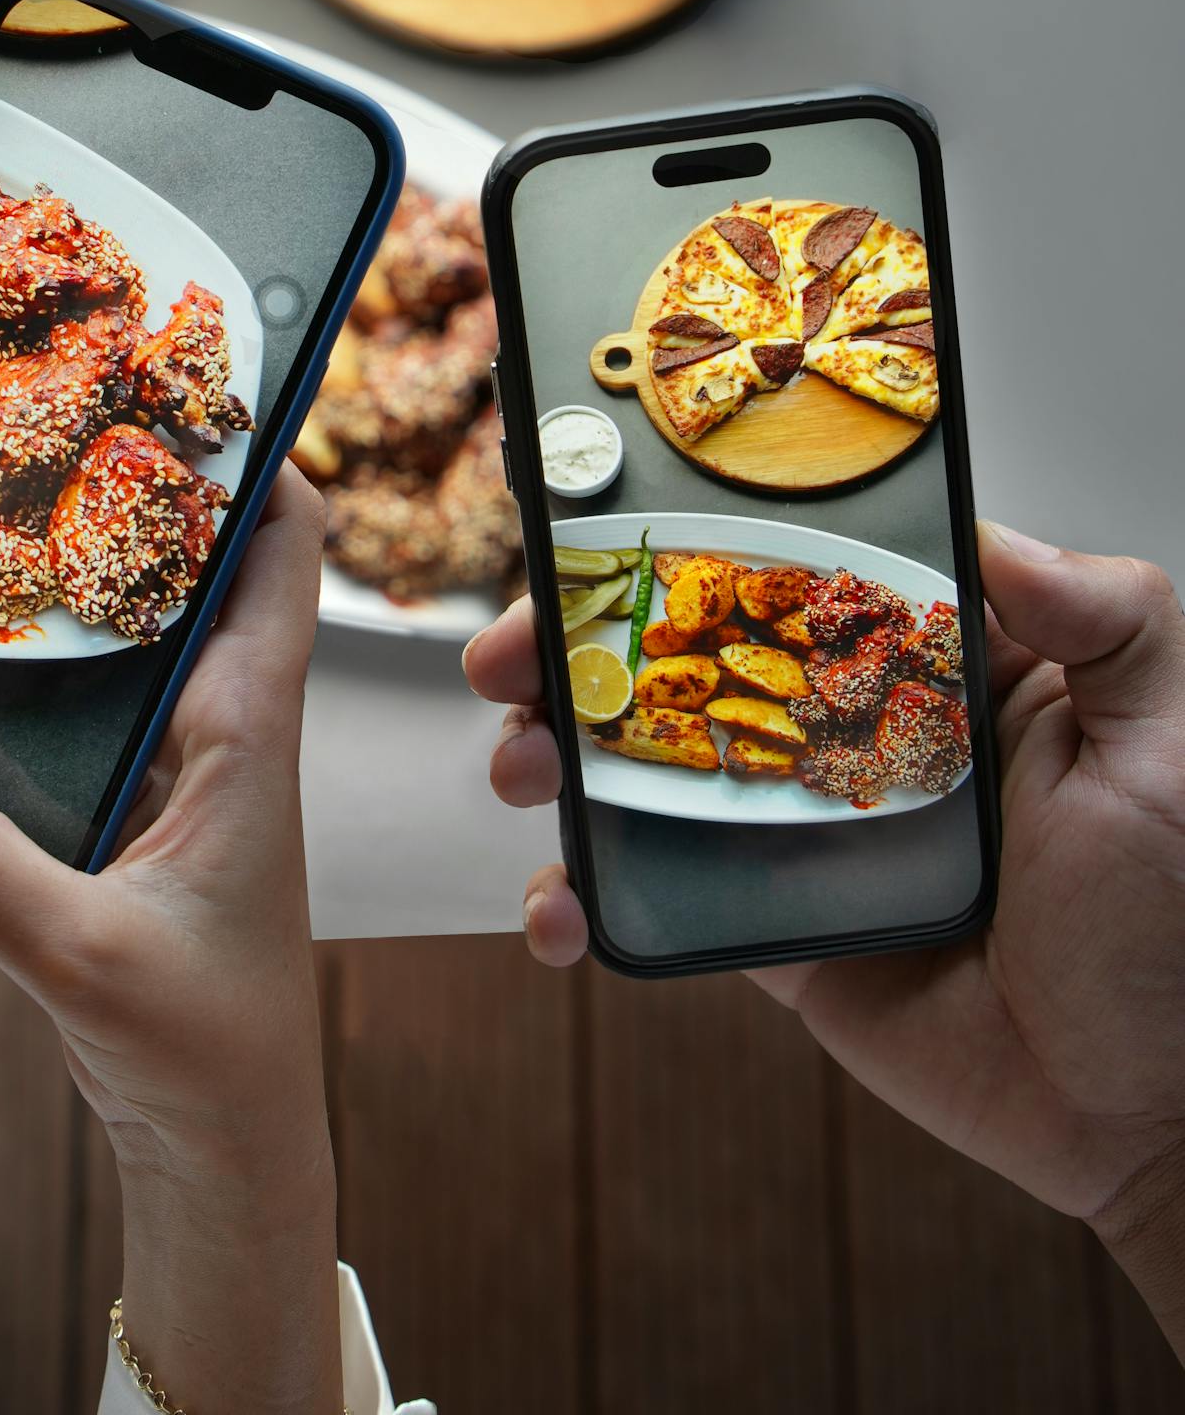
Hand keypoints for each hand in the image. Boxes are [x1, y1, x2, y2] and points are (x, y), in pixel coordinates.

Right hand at [0, 466, 342, 1414]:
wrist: (227, 1146)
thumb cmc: (200, 1051)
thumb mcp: (70, 949)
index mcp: (251, 733)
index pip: (287, 555)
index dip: (260, 461)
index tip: (187, 388)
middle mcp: (230, 728)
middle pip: (211, 569)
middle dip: (150, 490)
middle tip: (60, 417)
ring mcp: (189, 764)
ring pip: (156, 629)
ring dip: (102, 568)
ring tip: (10, 494)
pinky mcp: (145, 804)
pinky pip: (109, 696)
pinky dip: (62, 654)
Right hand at [465, 526, 1184, 1358]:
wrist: (1153, 1110)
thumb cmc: (1182, 921)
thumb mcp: (1171, 740)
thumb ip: (1112, 619)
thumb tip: (1000, 538)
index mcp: (933, 664)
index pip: (792, 572)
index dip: (687, 541)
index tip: (593, 522)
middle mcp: (848, 732)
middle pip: (688, 662)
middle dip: (579, 646)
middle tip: (514, 653)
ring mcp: (794, 829)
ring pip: (648, 772)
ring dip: (554, 756)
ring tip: (518, 765)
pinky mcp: (764, 927)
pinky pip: (651, 900)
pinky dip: (583, 901)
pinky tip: (560, 909)